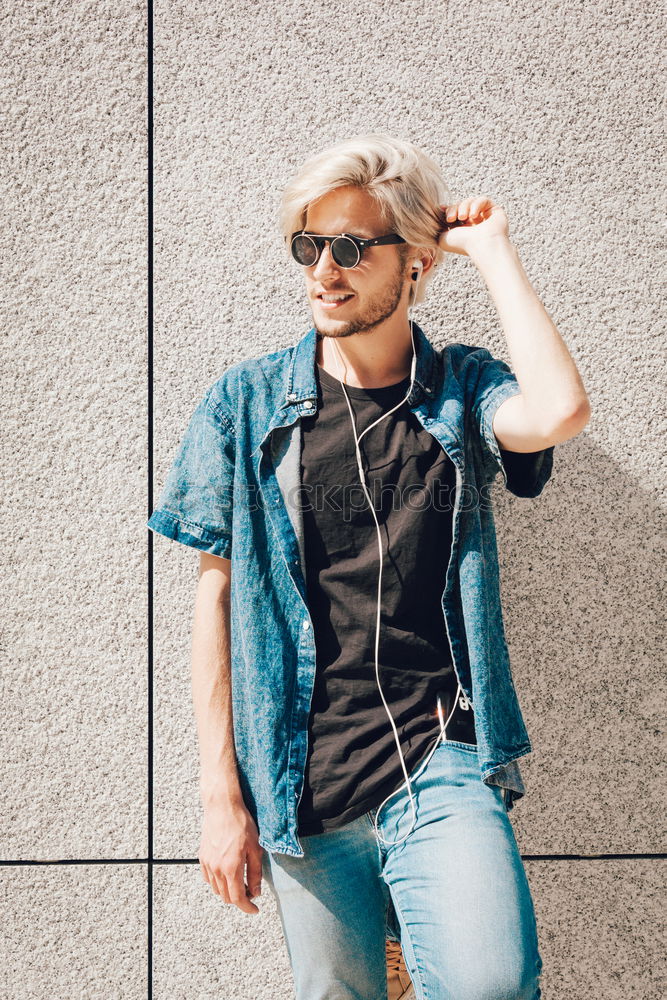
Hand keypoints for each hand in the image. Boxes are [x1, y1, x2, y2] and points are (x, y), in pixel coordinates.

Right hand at [198, 799, 264, 914]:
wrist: (222, 807)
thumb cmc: (241, 824)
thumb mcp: (255, 848)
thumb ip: (255, 873)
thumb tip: (256, 892)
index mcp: (231, 868)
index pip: (237, 898)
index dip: (247, 907)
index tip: (255, 909)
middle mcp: (216, 869)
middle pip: (226, 897)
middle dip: (240, 898)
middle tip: (251, 890)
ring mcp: (207, 864)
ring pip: (217, 889)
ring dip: (228, 890)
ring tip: (241, 880)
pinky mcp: (202, 857)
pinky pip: (209, 879)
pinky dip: (218, 882)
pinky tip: (227, 873)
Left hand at [436, 197, 509, 256]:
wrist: (481, 246)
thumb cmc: (462, 244)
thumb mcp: (442, 237)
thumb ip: (437, 226)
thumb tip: (438, 213)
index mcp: (463, 229)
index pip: (454, 212)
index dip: (448, 210)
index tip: (444, 214)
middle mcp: (474, 223)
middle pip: (460, 205)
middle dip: (454, 209)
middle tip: (451, 219)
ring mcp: (484, 216)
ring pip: (470, 201)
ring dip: (463, 207)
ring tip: (462, 218)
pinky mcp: (494, 210)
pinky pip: (483, 200)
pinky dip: (476, 205)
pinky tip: (473, 216)